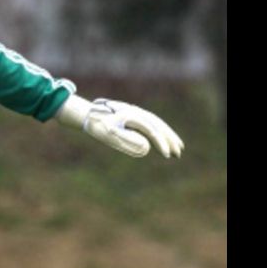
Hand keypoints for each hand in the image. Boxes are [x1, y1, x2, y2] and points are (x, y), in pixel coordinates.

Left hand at [56, 94, 183, 157]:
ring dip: (168, 136)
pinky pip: (152, 124)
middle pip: (158, 125)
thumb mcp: (110, 134)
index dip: (161, 142)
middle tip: (179, 153)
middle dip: (170, 139)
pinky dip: (161, 132)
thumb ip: (128, 140)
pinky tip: (166, 142)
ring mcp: (136, 113)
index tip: (167, 155)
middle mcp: (136, 112)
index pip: (151, 130)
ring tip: (178, 149)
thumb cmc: (97, 125)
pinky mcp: (135, 116)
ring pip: (157, 124)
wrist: (87, 114)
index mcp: (131, 116)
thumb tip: (147, 147)